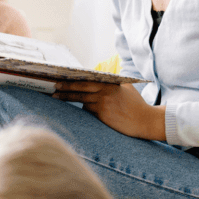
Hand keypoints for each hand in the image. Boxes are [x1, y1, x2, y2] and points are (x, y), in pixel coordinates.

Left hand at [52, 82, 166, 141]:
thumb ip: (112, 83)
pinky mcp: (103, 115)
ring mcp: (104, 103)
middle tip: (54, 87)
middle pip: (80, 88)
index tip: (62, 77)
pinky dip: (85, 109)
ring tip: (56, 97)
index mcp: (110, 83)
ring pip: (82, 100)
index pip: (88, 79)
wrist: (145, 121)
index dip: (74, 78)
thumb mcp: (126, 88)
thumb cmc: (136, 105)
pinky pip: (88, 111)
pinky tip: (80, 109)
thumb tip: (98, 78)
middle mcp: (106, 91)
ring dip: (68, 98)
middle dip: (65, 87)